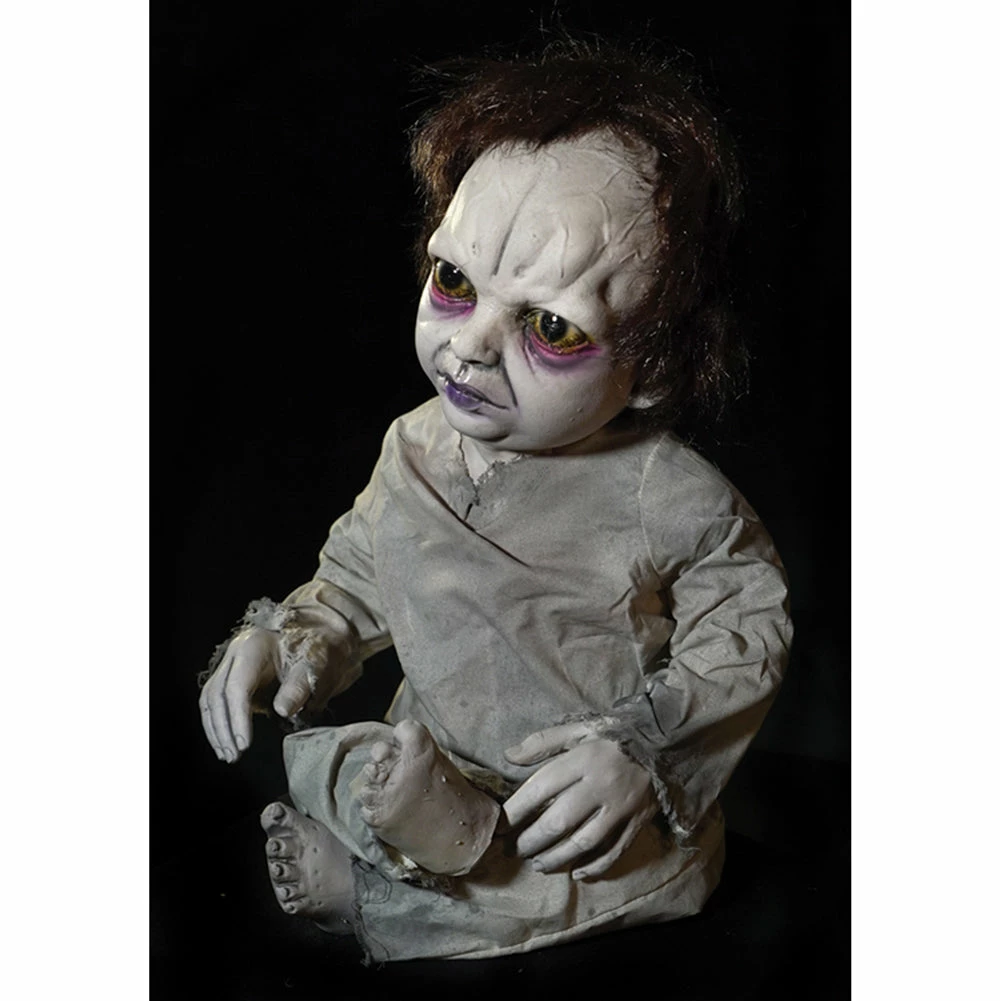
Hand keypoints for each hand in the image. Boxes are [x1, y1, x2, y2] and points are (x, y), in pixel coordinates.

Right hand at [199, 626, 306, 762]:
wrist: (320, 644)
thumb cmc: (317, 654)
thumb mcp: (315, 667)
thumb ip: (299, 687)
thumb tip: (283, 710)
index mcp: (254, 645)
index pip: (237, 685)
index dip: (238, 717)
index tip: (244, 743)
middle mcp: (236, 653)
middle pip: (217, 694)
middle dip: (223, 728)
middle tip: (233, 755)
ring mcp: (232, 665)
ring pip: (210, 700)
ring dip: (217, 730)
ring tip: (228, 755)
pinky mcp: (233, 679)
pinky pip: (217, 704)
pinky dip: (219, 725)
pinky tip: (226, 744)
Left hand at [502, 722, 656, 879]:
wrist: (664, 740)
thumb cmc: (614, 733)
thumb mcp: (579, 729)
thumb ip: (543, 742)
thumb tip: (508, 756)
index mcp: (583, 759)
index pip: (541, 788)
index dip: (517, 810)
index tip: (500, 824)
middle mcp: (601, 785)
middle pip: (559, 821)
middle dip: (531, 840)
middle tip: (513, 850)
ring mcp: (621, 807)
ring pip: (584, 842)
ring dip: (557, 858)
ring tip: (538, 863)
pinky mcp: (638, 821)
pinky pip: (615, 851)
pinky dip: (596, 867)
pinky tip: (577, 873)